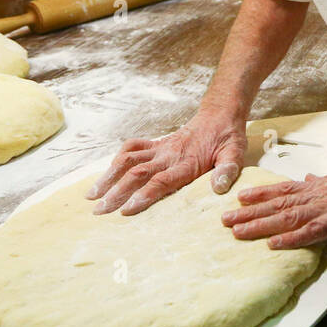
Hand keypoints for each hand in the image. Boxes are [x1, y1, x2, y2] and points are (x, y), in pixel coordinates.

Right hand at [87, 110, 246, 215]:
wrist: (220, 115)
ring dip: (108, 176)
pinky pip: (131, 148)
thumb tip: (219, 188)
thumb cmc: (227, 139)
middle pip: (137, 174)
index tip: (125, 209)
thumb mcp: (235, 154)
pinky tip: (105, 175)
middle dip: (116, 192)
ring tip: (92, 195)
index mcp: (187, 163)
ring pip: (127, 160)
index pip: (161, 181)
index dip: (143, 195)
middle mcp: (168, 155)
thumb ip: (227, 170)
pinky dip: (116, 159)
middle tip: (99, 211)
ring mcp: (159, 148)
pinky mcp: (155, 144)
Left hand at [222, 157, 326, 248]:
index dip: (259, 194)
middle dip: (249, 213)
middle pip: (278, 204)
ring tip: (238, 231)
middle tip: (224, 220)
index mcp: (319, 186)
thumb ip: (323, 181)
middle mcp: (318, 195)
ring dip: (261, 225)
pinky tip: (274, 244)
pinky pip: (311, 232)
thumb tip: (306, 178)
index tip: (238, 198)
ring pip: (287, 217)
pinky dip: (291, 238)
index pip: (283, 189)